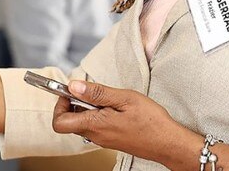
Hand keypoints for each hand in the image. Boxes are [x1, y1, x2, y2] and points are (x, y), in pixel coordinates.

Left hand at [50, 80, 199, 162]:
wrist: (169, 143)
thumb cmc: (152, 122)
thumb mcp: (124, 98)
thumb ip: (96, 93)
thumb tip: (74, 86)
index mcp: (95, 125)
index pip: (59, 122)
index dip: (60, 104)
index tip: (70, 91)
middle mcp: (95, 136)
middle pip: (69, 121)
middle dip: (74, 103)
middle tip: (89, 91)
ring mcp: (102, 140)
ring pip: (83, 123)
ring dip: (87, 108)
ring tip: (107, 98)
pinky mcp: (110, 140)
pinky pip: (95, 126)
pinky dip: (98, 115)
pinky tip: (114, 107)